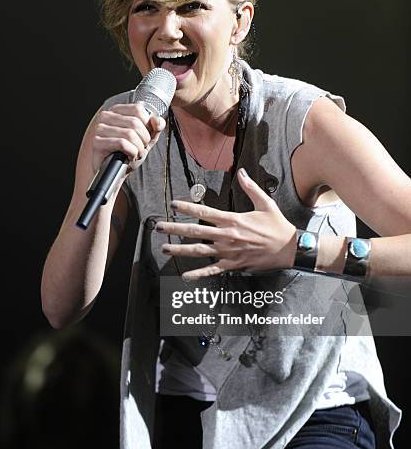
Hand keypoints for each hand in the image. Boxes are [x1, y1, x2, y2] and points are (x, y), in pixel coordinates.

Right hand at [92, 103, 165, 172]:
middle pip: (135, 122)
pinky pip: (122, 143)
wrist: (115, 173)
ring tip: (135, 154)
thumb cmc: (128, 154)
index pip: (138, 109)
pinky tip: (129, 157)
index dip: (147, 126)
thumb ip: (154, 128)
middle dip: (144, 140)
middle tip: (140, 149)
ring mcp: (99, 128)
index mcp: (116, 111)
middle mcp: (106, 116)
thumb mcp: (145, 139)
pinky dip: (131, 152)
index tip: (144, 138)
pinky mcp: (97, 142)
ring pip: (130, 134)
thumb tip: (157, 120)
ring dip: (139, 148)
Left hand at [157, 168, 296, 279]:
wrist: (290, 249)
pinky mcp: (233, 265)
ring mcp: (229, 252)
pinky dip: (198, 274)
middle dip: (174, 228)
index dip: (187, 207)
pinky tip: (185, 276)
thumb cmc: (277, 226)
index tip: (173, 204)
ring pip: (199, 251)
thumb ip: (250, 188)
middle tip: (158, 226)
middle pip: (195, 231)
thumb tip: (241, 172)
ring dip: (180, 250)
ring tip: (164, 248)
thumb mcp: (266, 203)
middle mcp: (227, 236)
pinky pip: (213, 270)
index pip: (204, 211)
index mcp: (233, 219)